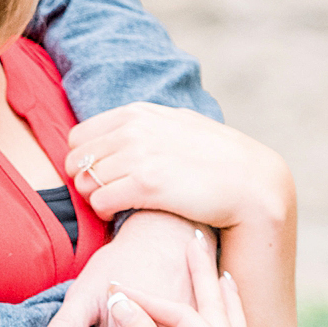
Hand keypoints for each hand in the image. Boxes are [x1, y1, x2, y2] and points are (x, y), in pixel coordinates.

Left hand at [65, 103, 291, 231]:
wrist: (251, 183)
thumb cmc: (216, 159)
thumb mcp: (179, 125)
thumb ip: (147, 123)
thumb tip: (121, 127)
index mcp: (138, 113)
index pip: (79, 137)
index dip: (83, 160)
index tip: (99, 176)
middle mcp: (134, 129)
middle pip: (76, 161)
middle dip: (84, 180)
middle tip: (103, 194)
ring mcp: (139, 155)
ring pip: (84, 182)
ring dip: (95, 198)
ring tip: (116, 205)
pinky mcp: (146, 184)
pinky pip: (99, 200)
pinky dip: (104, 212)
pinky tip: (120, 214)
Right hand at [108, 245, 247, 326]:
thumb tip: (121, 300)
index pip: (185, 314)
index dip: (150, 298)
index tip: (120, 288)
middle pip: (220, 308)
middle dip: (205, 274)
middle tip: (195, 242)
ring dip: (224, 299)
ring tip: (222, 278)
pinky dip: (224, 325)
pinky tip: (219, 326)